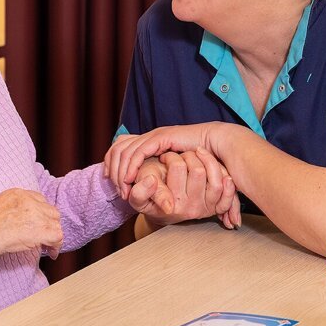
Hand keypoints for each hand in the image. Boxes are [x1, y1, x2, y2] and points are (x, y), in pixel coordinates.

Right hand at [0, 188, 62, 259]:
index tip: (38, 221)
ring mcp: (36, 215)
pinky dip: (56, 245)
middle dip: (48, 222)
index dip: (41, 212)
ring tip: (48, 246)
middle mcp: (30, 202)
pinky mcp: (40, 230)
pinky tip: (51, 253)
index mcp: (18, 194)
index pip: (39, 199)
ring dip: (53, 234)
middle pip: (50, 210)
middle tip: (44, 235)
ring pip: (56, 223)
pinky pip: (57, 237)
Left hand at [104, 124, 218, 198]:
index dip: (111, 164)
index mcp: (148, 142)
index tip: (110, 183)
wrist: (215, 144)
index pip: (118, 148)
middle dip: (113, 170)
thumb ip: (159, 173)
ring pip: (125, 152)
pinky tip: (130, 179)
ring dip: (121, 172)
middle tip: (117, 189)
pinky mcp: (160, 138)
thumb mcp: (171, 169)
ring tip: (123, 189)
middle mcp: (148, 137)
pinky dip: (131, 166)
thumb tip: (143, 181)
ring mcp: (153, 136)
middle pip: (117, 149)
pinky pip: (138, 152)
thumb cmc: (197, 159)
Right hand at [127, 150, 240, 229]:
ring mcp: (204, 208)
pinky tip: (213, 168)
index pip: (177, 168)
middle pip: (198, 170)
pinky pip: (227, 191)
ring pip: (214, 177)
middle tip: (177, 157)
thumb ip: (140, 192)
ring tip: (192, 159)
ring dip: (205, 162)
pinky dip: (224, 177)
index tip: (164, 156)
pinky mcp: (215, 207)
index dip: (171, 159)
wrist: (163, 211)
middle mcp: (190, 208)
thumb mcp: (138, 196)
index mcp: (171, 203)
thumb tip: (151, 181)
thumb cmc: (151, 197)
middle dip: (187, 156)